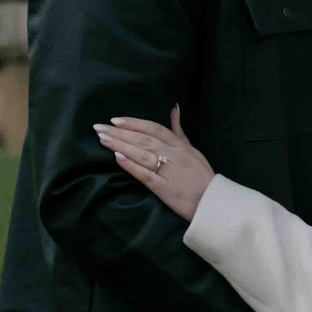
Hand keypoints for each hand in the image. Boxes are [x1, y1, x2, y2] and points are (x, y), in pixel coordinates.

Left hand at [96, 108, 214, 220]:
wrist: (212, 202)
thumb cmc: (202, 175)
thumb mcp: (192, 149)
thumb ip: (179, 131)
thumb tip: (174, 109)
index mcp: (179, 145)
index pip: (153, 129)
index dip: (134, 123)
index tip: (115, 120)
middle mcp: (173, 155)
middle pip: (143, 140)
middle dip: (119, 133)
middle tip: (98, 127)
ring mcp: (169, 172)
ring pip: (142, 155)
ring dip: (121, 146)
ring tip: (103, 140)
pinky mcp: (165, 189)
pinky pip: (146, 175)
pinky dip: (132, 166)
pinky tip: (118, 158)